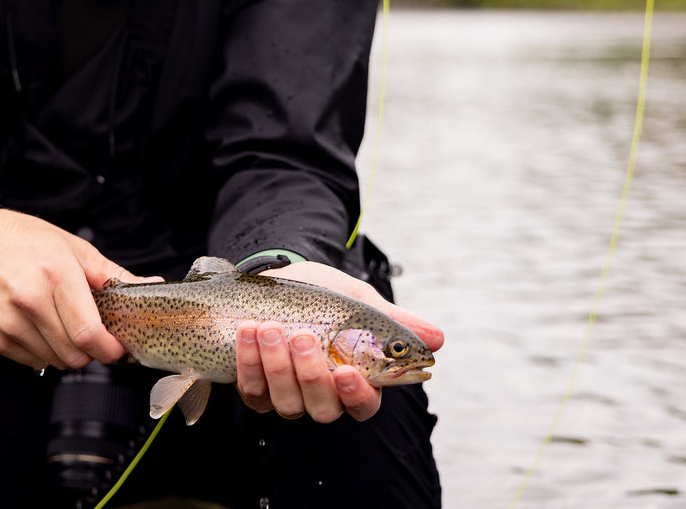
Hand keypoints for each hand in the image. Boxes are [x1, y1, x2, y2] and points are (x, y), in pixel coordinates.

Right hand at [0, 197, 146, 370]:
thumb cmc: (24, 241)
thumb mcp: (75, 248)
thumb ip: (114, 276)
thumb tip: (152, 286)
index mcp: (55, 275)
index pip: (88, 333)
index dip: (110, 349)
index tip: (118, 347)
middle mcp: (29, 301)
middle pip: (75, 354)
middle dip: (91, 350)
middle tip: (92, 331)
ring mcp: (8, 322)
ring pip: (55, 362)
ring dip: (67, 351)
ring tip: (61, 323)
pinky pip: (33, 362)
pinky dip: (44, 352)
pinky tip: (40, 326)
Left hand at [233, 261, 443, 422]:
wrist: (280, 277)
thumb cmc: (325, 294)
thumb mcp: (359, 300)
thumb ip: (392, 320)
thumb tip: (438, 340)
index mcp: (355, 381)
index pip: (363, 406)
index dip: (357, 395)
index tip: (347, 371)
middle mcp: (323, 396)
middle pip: (323, 408)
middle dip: (310, 374)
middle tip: (302, 337)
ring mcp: (288, 396)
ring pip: (286, 402)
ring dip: (276, 366)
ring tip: (269, 328)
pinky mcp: (256, 390)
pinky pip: (253, 391)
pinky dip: (249, 362)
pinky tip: (247, 332)